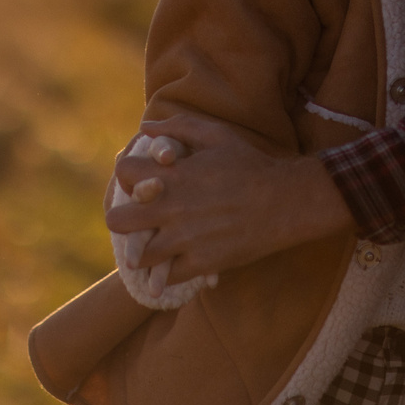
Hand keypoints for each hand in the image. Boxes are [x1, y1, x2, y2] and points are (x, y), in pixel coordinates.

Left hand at [104, 114, 353, 281]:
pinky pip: (167, 277)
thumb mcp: (216, 135)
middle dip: (122, 218)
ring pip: (138, 255)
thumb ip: (179, 126)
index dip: (128, 176)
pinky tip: (172, 267)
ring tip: (151, 247)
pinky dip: (166, 274)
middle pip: (117, 219)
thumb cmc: (251, 164)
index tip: (139, 182)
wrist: (286, 201)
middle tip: (135, 220)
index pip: (124, 173)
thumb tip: (146, 127)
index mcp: (174, 174)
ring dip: (141, 251)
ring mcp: (186, 238)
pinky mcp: (202, 262)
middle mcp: (173, 207)